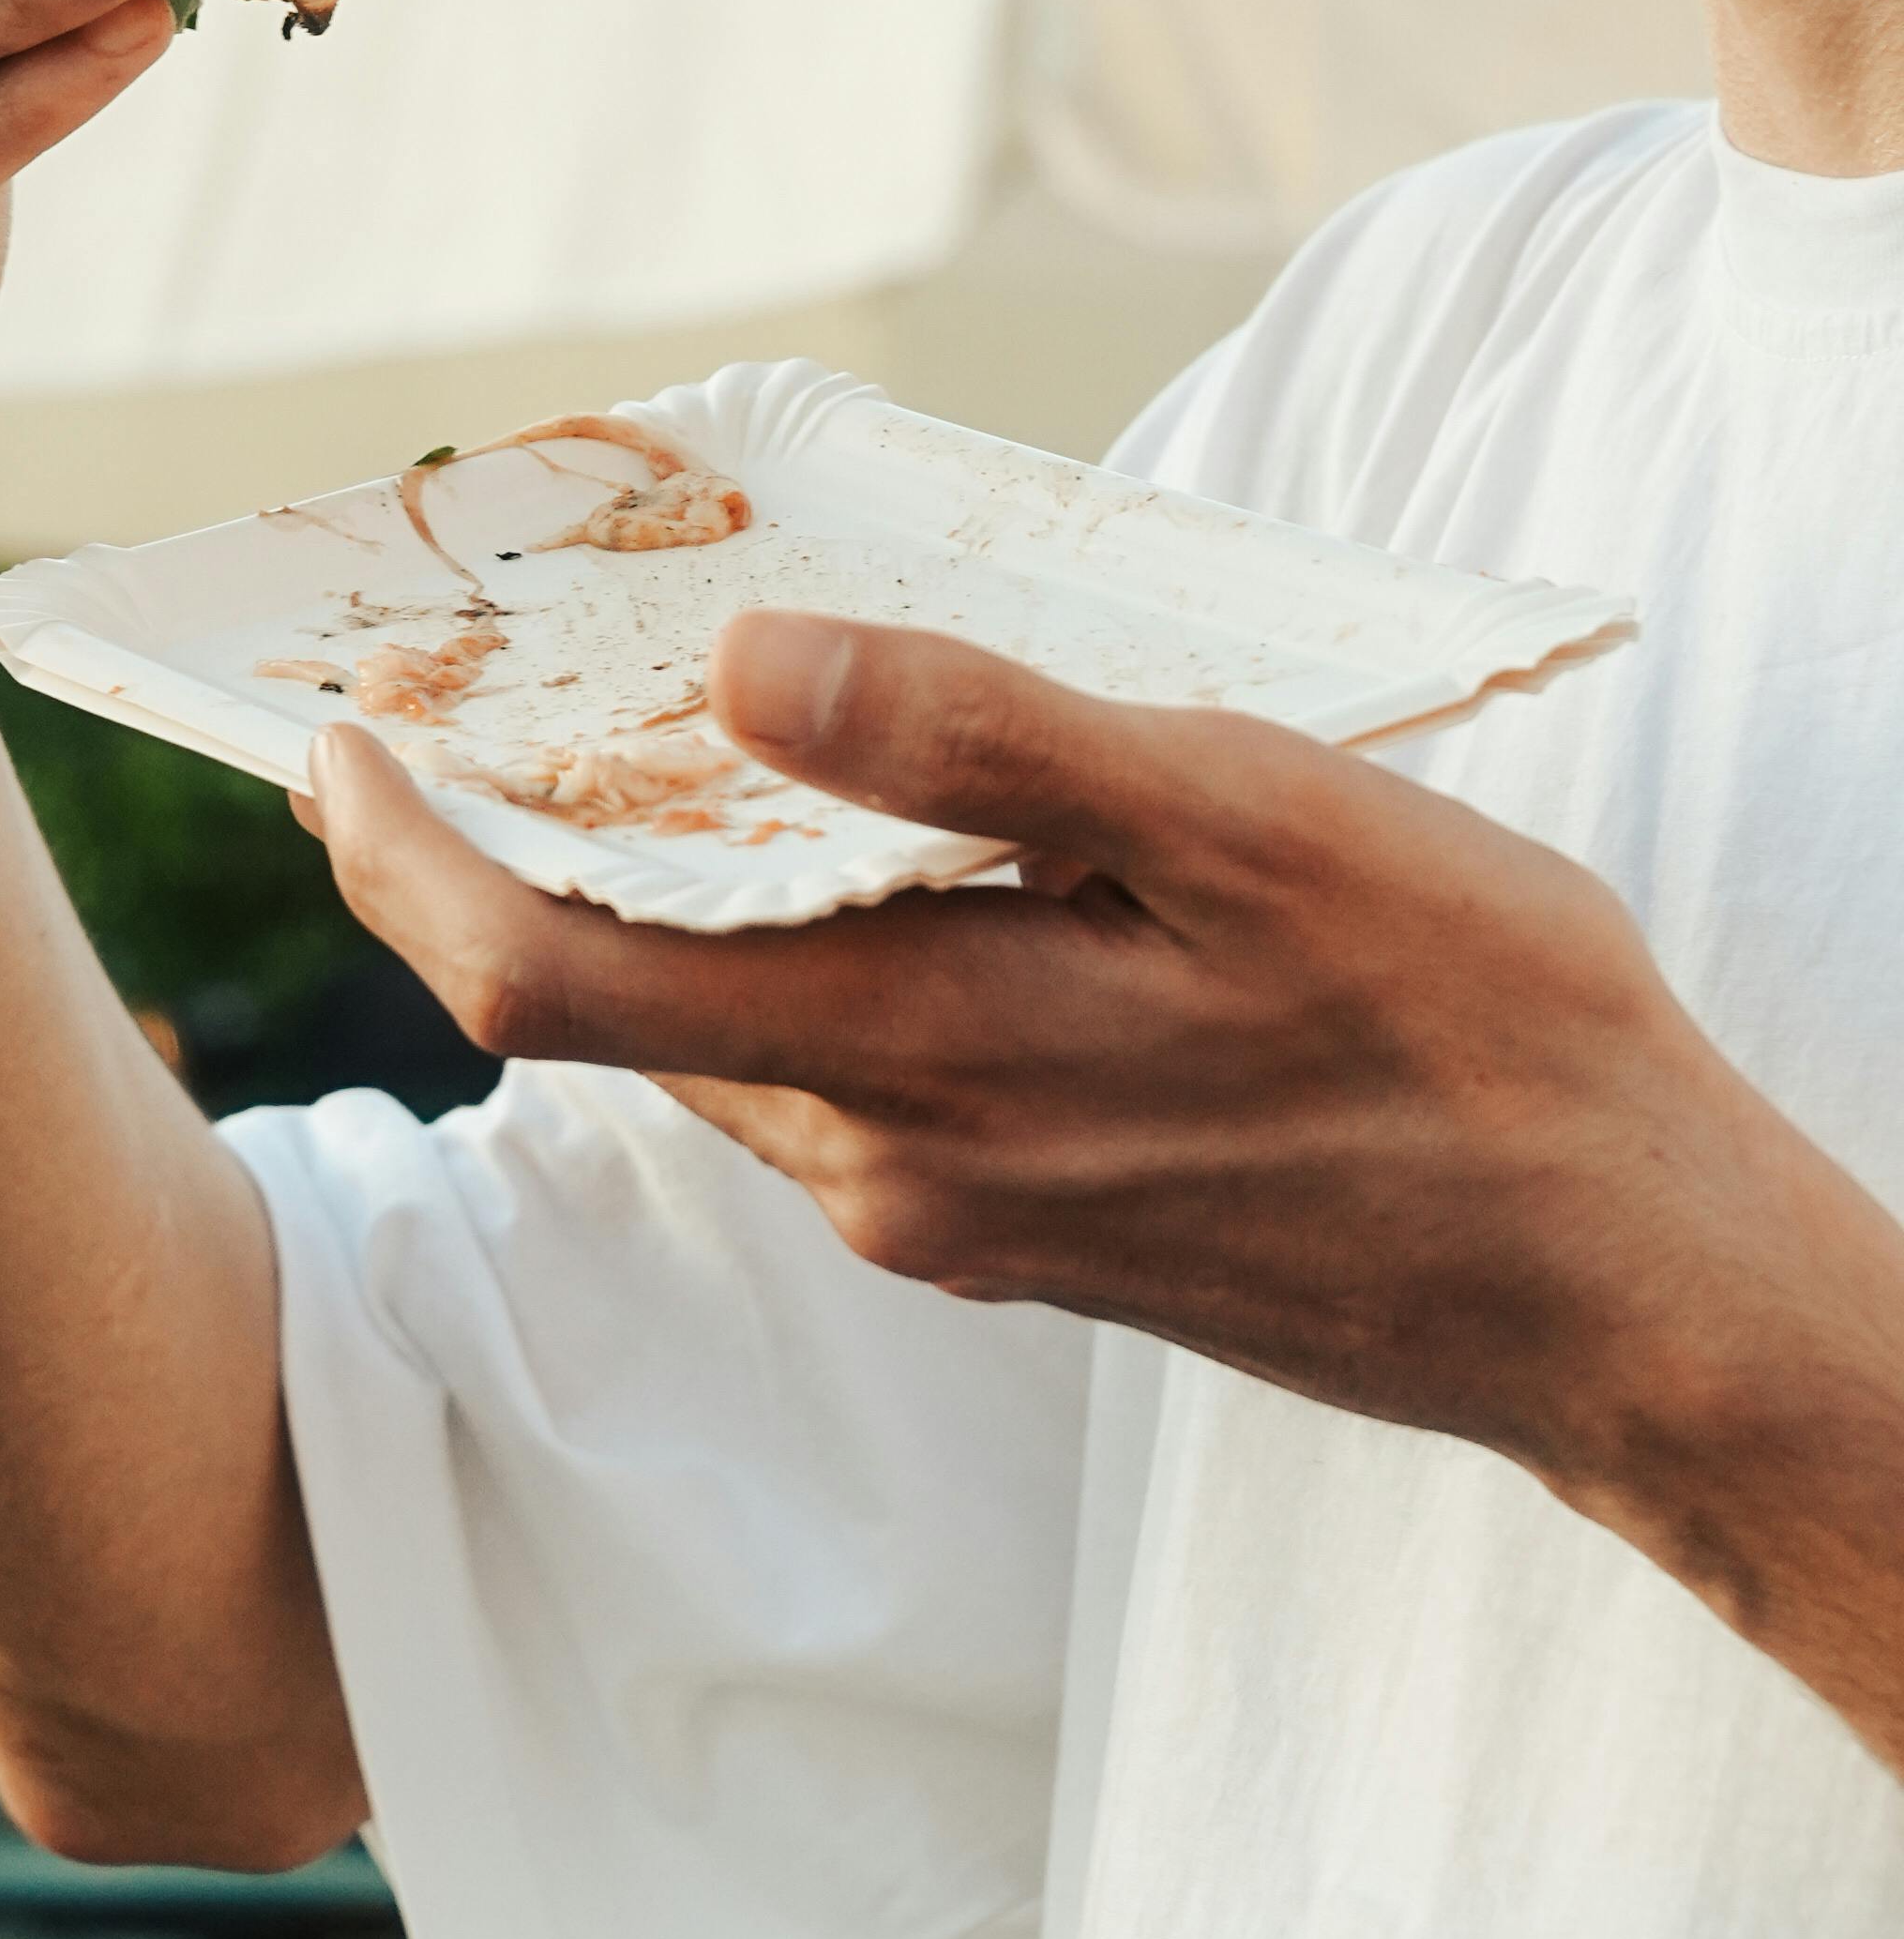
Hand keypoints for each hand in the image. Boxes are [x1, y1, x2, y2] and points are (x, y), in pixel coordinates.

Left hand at [310, 612, 1821, 1501]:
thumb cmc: (1464, 1024)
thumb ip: (980, 746)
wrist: (1614, 1277)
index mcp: (918, 1061)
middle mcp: (893, 1164)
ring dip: (626, 894)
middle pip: (601, 1004)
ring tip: (606, 726)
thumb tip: (741, 661)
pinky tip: (816, 841)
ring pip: (711, 1034)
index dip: (404, 854)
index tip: (324, 728)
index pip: (547, 975)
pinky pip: (821, 1065)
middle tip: (434, 692)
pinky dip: (760, 947)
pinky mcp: (1019, 1214)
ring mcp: (953, 1206)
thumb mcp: (1242, 824)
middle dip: (485, 852)